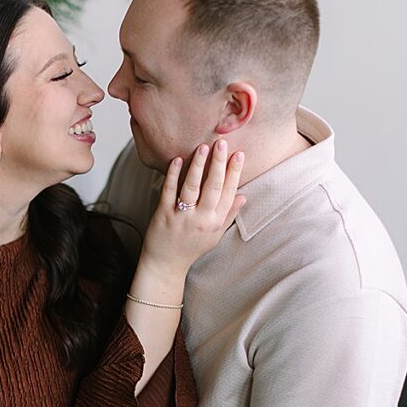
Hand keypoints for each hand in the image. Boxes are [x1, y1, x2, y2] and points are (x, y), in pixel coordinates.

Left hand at [139, 140, 244, 278]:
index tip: (239, 153)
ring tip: (203, 147)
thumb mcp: (215, 235)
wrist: (166, 264)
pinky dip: (173, 175)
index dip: (234, 172)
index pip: (228, 192)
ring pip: (192, 187)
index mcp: (215, 222)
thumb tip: (243, 196)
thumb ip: (228, 215)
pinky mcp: (163, 214)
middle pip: (213, 187)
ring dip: (198, 166)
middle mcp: (201, 219)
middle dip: (219, 163)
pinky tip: (177, 160)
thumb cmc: (191, 248)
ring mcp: (181, 216)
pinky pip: (169, 191)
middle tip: (222, 142)